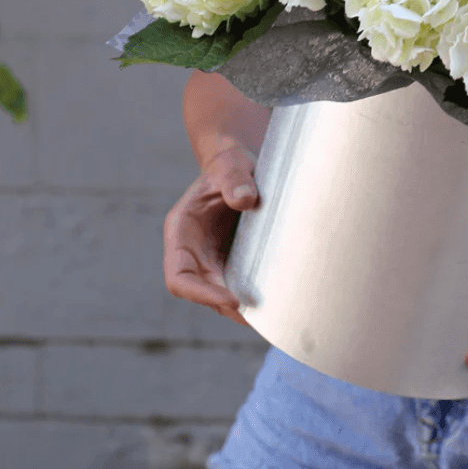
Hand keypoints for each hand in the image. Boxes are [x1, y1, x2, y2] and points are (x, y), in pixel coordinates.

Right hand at [163, 144, 258, 326]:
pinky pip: (235, 283)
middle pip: (200, 291)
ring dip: (239, 307)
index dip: (201, 293)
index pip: (179, 276)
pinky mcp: (229, 259)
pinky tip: (274, 301)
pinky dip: (249, 294)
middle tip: (257, 316)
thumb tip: (246, 200)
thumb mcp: (232, 167)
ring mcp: (209, 257)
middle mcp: (191, 251)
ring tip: (270, 315)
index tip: (232, 299)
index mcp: (181, 231)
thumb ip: (235, 180)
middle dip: (225, 306)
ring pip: (219, 291)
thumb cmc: (230, 166)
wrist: (239, 167)